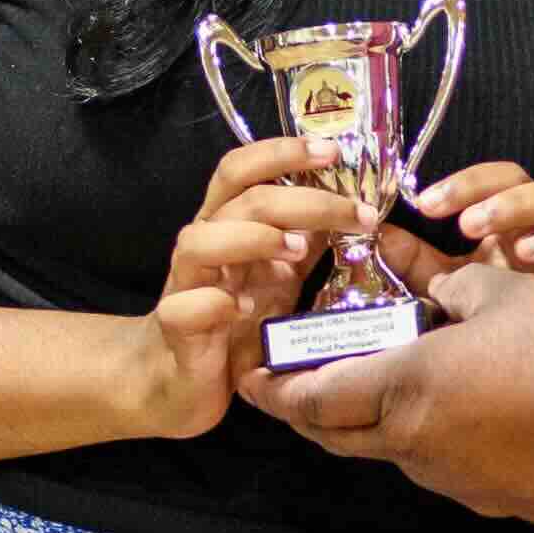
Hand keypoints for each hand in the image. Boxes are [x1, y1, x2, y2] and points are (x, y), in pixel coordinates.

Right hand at [123, 143, 365, 438]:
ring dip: (252, 239)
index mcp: (226, 226)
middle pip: (240, 201)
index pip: (244, 171)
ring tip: (297, 251)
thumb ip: (302, 241)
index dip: (283, 153)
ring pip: (199, 242)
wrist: (177, 381)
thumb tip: (348, 207)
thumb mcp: (277, 276)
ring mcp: (184, 286)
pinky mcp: (177, 329)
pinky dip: (214, 304)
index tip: (333, 151)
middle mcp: (202, 246)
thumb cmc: (230, 322)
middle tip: (356, 212)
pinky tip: (245, 310)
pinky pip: (184, 308)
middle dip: (302, 199)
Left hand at [268, 252, 533, 522]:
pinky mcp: (490, 500)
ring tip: (385, 393)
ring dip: (376, 424)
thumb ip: (459, 291)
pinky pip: (444, 466)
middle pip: (339, 436)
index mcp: (402, 387)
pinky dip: (432, 439)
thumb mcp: (504, 294)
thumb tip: (444, 294)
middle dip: (308, 415)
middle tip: (291, 394)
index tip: (250, 379)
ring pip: (393, 450)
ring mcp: (451, 480)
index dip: (276, 391)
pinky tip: (461, 417)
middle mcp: (413, 443)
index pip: (315, 399)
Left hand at [421, 159, 533, 326]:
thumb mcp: (458, 295)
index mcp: (524, 235)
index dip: (470, 183)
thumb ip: (422, 267)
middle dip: (512, 202)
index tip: (425, 204)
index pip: (505, 182)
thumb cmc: (513, 339)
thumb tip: (380, 237)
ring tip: (527, 254)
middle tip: (469, 228)